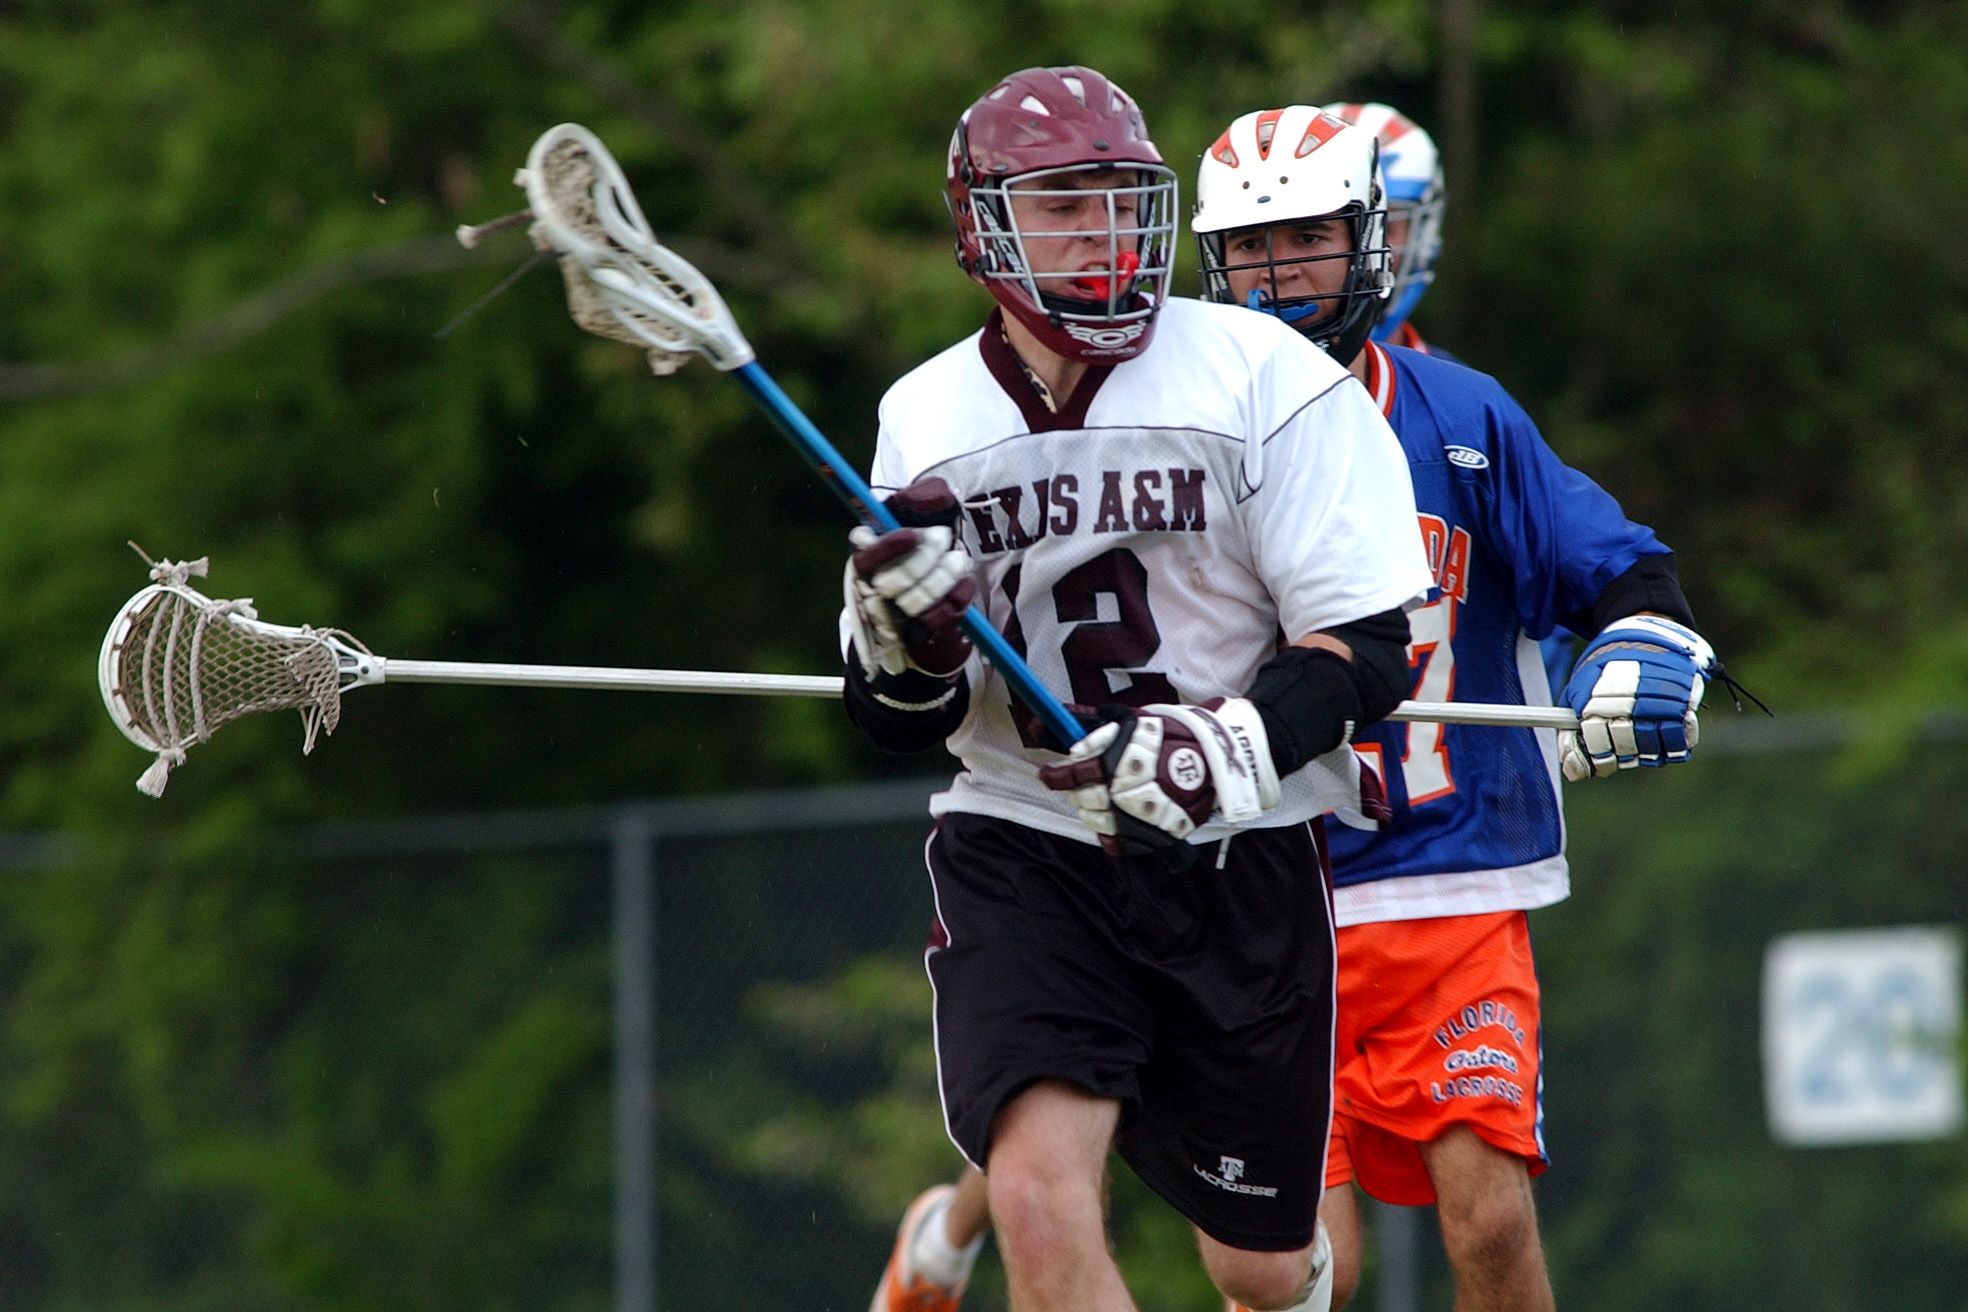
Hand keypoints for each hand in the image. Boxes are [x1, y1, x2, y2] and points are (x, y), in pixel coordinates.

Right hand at [844, 479, 975, 679]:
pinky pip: (936, 621)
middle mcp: (873, 588)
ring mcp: (894, 615)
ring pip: (914, 602)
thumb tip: (929, 498)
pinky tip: (965, 582)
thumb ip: (924, 497)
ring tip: (959, 559)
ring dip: (943, 577)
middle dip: (925, 558)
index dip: (886, 547)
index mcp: (866, 557)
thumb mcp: (928, 511)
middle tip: (945, 538)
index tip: (912, 535)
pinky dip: (956, 599)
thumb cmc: (929, 541)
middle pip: (892, 581)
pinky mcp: (918, 633)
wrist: (945, 580)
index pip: (864, 556)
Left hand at [1038, 699, 1279, 854]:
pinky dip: (1112, 834)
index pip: (1074, 775)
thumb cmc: (1171, 735)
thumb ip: (1089, 724)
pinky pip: (1119, 843)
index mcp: (1118, 763)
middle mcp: (1125, 793)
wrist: (1217, 759)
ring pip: (1097, 821)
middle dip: (1077, 791)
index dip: (1057, 776)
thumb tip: (1046, 719)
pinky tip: (1116, 819)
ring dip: (1092, 809)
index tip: (1048, 775)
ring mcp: (1139, 817)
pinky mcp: (1153, 836)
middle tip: (1081, 783)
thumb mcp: (1130, 720)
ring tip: (1104, 797)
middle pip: (1084, 800)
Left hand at [1558, 614, 1715, 780]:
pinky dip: (1675, 745)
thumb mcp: (1578, 695)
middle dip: (1622, 754)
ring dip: (1648, 752)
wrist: (1644, 636)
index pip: (1596, 742)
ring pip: (1655, 749)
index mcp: (1597, 697)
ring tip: (1643, 736)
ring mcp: (1659, 700)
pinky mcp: (1686, 700)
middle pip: (1626, 748)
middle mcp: (1629, 700)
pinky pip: (1683, 740)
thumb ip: (1570, 737)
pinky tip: (1665, 732)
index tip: (1600, 757)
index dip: (1597, 757)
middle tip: (1623, 745)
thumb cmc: (1605, 673)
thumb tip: (1574, 774)